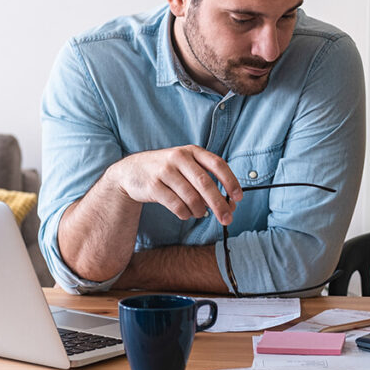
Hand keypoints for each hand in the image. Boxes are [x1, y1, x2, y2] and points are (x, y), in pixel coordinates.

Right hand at [104, 144, 242, 224]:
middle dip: (219, 204)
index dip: (230, 181)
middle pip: (205, 183)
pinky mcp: (153, 186)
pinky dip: (185, 213)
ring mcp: (164, 171)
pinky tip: (185, 214)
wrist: (131, 171)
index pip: (217, 164)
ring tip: (201, 214)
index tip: (238, 197)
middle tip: (227, 219)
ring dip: (200, 211)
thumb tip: (228, 204)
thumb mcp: (186, 166)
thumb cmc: (167, 171)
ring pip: (191, 197)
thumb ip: (206, 181)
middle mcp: (179, 158)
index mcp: (192, 151)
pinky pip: (176, 205)